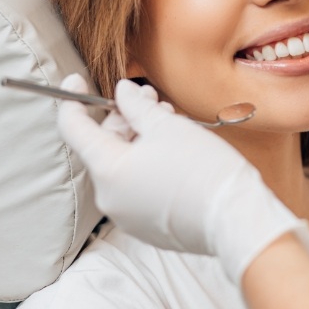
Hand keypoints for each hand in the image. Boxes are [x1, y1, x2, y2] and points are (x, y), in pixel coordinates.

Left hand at [57, 74, 308, 282]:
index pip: (74, 130)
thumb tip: (122, 92)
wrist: (236, 220)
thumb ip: (136, 106)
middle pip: (104, 147)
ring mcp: (127, 216)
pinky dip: (147, 165)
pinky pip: (137, 188)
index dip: (73, 100)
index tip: (77, 81)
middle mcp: (109, 197)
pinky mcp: (147, 227)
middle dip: (123, 118)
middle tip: (150, 98)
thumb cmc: (203, 169)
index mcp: (108, 170)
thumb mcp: (168, 126)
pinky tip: (173, 151)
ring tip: (169, 122)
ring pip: (123, 166)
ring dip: (139, 140)